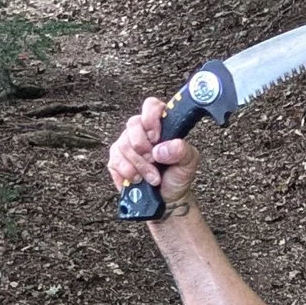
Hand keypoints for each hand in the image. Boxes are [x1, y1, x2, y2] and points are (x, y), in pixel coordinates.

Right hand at [106, 94, 200, 215]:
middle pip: (133, 124)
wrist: (167, 199)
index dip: (151, 117)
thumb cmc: (177, 176)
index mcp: (160, 125)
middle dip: (144, 146)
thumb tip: (161, 149)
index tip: (156, 136)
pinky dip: (128, 172)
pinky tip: (138, 179)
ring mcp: (126, 144)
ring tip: (152, 177)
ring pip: (124, 145)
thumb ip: (182, 150)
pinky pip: (116, 160)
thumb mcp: (189, 162)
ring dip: (140, 165)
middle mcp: (141, 130)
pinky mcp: (116, 159)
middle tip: (154, 161)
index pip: (151, 105)